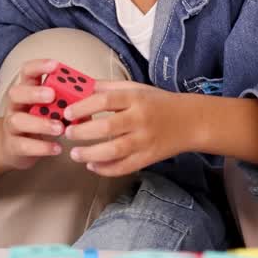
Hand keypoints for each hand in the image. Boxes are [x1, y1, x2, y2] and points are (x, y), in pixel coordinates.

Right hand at [0, 59, 66, 169]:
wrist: (17, 148)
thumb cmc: (41, 122)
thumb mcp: (53, 108)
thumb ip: (69, 101)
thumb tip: (95, 98)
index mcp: (27, 90)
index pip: (27, 71)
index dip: (39, 66)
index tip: (55, 65)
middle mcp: (16, 105)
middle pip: (16, 92)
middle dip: (34, 92)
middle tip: (52, 95)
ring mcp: (11, 126)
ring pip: (17, 120)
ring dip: (40, 123)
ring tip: (60, 128)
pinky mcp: (12, 146)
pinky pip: (23, 145)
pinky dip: (41, 147)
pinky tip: (57, 148)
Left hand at [60, 82, 191, 176]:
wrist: (190, 121)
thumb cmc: (159, 102)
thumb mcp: (137, 88)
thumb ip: (110, 88)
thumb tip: (82, 87)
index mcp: (136, 98)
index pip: (106, 100)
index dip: (84, 106)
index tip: (68, 112)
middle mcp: (140, 119)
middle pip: (107, 126)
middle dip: (83, 132)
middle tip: (68, 133)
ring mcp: (145, 140)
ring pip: (115, 150)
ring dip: (91, 154)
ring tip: (75, 154)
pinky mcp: (149, 158)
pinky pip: (125, 167)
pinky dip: (107, 169)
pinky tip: (92, 166)